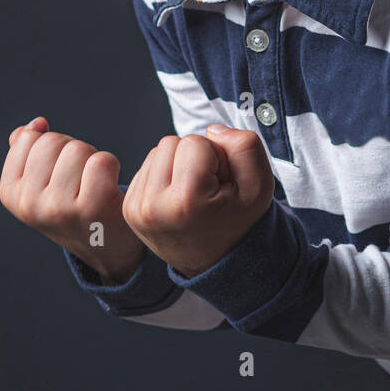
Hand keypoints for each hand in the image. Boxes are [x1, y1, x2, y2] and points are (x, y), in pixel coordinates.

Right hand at [0, 118, 144, 282]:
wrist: (104, 245)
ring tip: (93, 184)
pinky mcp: (91, 209)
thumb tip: (36, 124)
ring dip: (92, 159)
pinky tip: (109, 188)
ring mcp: (58, 208)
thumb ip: (28, 151)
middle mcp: (29, 205)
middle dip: (71, 150)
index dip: (50, 147)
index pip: (28, 138)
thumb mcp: (40, 183)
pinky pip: (101, 161)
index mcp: (10, 194)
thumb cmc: (71, 206)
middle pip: (53, 141)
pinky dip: (111, 166)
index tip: (58, 172)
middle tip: (79, 178)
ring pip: (78, 149)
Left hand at [121, 123, 275, 277]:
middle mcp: (153, 206)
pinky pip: (148, 165)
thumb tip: (211, 130)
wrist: (216, 260)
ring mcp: (137, 209)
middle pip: (173, 142)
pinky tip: (179, 197)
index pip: (195, 141)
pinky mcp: (129, 208)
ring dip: (179, 164)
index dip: (216, 156)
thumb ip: (245, 145)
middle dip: (195, 158)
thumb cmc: (238, 220)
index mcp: (185, 202)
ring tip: (194, 193)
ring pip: (158, 151)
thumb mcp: (260, 185)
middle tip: (208, 189)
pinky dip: (166, 174)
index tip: (221, 186)